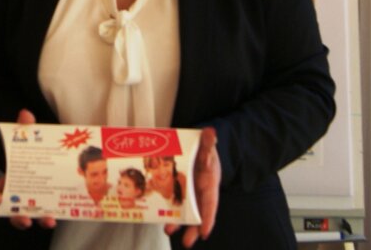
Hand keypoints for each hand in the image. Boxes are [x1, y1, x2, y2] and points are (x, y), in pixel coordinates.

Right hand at [0, 109, 55, 230]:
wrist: (53, 159)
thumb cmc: (33, 153)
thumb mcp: (29, 140)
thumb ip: (25, 128)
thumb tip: (26, 114)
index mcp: (11, 180)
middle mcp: (21, 194)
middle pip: (14, 211)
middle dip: (18, 218)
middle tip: (26, 219)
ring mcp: (36, 202)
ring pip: (34, 216)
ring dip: (40, 220)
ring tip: (49, 220)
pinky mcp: (51, 205)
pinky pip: (51, 214)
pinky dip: (56, 215)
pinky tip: (62, 214)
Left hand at [165, 127, 220, 246]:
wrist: (200, 151)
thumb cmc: (205, 152)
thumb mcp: (207, 147)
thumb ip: (208, 141)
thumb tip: (211, 132)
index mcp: (209, 183)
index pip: (210, 203)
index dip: (208, 218)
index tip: (204, 231)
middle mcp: (200, 191)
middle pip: (198, 213)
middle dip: (192, 228)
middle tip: (186, 242)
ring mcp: (190, 193)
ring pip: (185, 211)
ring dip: (177, 222)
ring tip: (168, 231)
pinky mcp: (180, 191)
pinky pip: (174, 203)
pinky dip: (168, 210)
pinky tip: (160, 217)